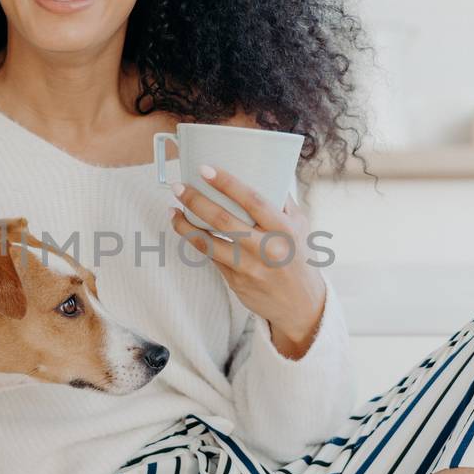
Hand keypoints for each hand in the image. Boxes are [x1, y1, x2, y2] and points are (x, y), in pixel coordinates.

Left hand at [170, 164, 326, 358]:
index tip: (205, 169)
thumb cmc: (298, 257)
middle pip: (224, 220)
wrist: (301, 304)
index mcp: (284, 230)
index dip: (227, 183)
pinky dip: (196, 241)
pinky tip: (186, 229)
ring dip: (186, 225)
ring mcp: (249, 267)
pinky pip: (211, 257)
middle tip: (178, 187)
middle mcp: (266, 249)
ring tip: (173, 210)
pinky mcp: (236, 282)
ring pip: (209, 243)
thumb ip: (281, 201)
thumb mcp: (300, 226)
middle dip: (196, 201)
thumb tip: (261, 172)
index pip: (253, 201)